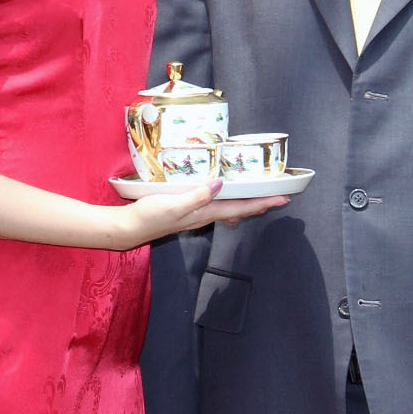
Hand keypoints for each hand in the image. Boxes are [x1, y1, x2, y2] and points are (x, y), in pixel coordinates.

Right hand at [119, 180, 290, 246]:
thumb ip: (196, 196)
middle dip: (260, 203)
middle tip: (279, 196)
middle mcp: (205, 216)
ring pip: (228, 209)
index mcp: (205, 213)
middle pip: (239, 209)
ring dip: (246, 202)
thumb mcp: (173, 204)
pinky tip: (225, 195)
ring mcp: (196, 215)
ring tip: (260, 196)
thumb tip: (220, 185)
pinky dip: (228, 201)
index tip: (282, 198)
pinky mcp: (188, 210)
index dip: (262, 203)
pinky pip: (216, 206)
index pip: (240, 207)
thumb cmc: (149, 216)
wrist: (129, 228)